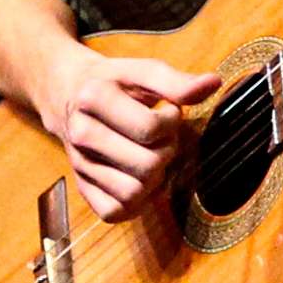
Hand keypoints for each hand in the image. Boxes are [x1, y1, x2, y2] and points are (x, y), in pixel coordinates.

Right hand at [34, 43, 224, 223]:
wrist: (68, 94)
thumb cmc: (114, 83)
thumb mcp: (143, 72)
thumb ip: (177, 82)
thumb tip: (213, 83)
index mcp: (94, 97)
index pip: (150, 129)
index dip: (172, 122)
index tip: (168, 112)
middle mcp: (81, 133)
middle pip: (146, 165)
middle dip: (166, 151)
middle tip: (162, 137)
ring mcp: (79, 163)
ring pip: (133, 192)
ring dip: (154, 179)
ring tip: (150, 155)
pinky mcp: (82, 187)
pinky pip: (115, 211)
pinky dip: (135, 201)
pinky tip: (139, 177)